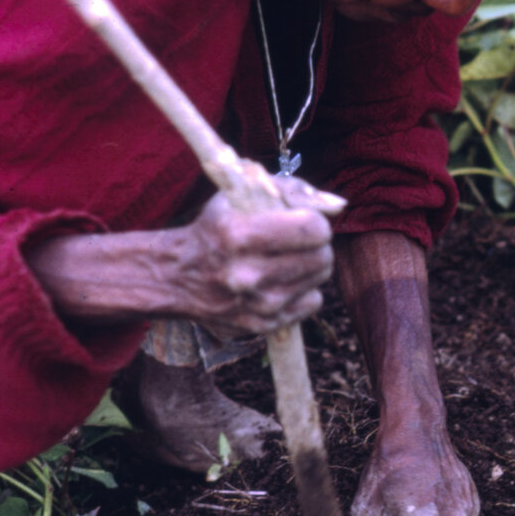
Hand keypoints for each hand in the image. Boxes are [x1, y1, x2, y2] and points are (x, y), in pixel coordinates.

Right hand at [176, 178, 341, 338]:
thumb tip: (337, 204)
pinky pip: (313, 302)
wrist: (177, 277)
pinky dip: (303, 289)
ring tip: (286, 258)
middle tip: (298, 240)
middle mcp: (248, 275)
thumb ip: (290, 190)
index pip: (313, 230)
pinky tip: (280, 280)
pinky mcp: (264, 326)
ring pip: (321, 278)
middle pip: (322, 256)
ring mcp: (257, 305)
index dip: (316, 221)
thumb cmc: (215, 228)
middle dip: (317, 243)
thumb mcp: (239, 195)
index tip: (306, 220)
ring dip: (311, 264)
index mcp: (239, 236)